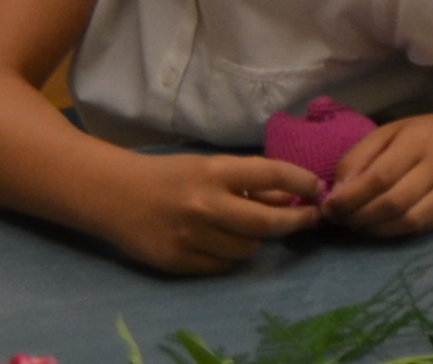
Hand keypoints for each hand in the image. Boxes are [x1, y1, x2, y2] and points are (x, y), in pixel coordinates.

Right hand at [103, 151, 322, 273]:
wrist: (115, 196)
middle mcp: (205, 205)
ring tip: (248, 228)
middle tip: (309, 218)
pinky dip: (230, 256)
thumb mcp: (211, 166)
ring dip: (257, 239)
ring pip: (247, 249)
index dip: (301, 182)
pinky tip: (221, 242)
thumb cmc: (171, 176)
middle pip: (267, 223)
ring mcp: (189, 236)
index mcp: (215, 172)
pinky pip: (222, 266)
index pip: (272, 175)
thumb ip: (249, 182)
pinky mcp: (176, 261)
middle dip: (296, 222)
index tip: (317, 188)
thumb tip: (293, 198)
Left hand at [322, 111, 432, 234]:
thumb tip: (337, 191)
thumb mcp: (390, 132)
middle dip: (358, 216)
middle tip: (339, 219)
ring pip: (407, 221)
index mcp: (419, 141)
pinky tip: (380, 225)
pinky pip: (420, 228)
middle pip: (392, 202)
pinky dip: (393, 232)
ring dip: (374, 229)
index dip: (350, 197)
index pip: (379, 177)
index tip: (328, 207)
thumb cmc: (425, 134)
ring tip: (357, 224)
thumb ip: (360, 157)